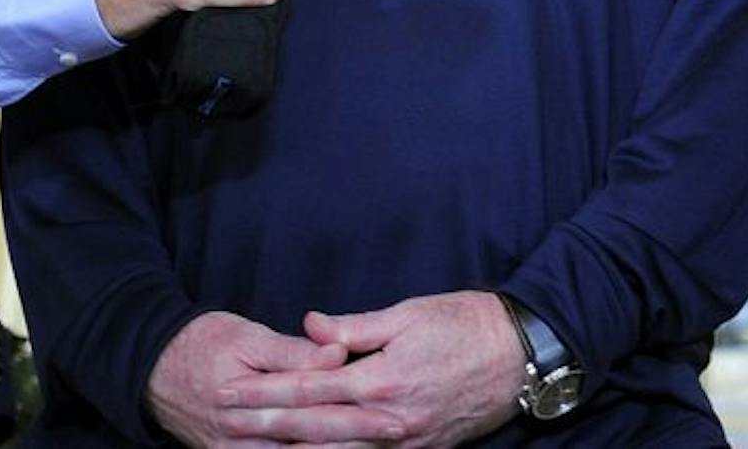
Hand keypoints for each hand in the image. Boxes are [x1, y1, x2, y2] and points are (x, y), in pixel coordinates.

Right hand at [146, 310, 400, 447]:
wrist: (148, 368)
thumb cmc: (202, 343)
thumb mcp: (248, 337)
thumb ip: (295, 351)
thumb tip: (338, 354)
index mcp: (249, 396)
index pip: (312, 404)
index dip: (355, 409)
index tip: (393, 410)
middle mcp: (241, 432)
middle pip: (307, 439)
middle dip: (354, 439)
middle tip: (397, 432)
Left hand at [220, 292, 526, 448]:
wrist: (522, 356)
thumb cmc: (468, 324)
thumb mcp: (411, 313)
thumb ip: (356, 326)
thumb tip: (310, 326)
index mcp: (380, 379)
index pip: (308, 387)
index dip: (265, 391)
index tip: (230, 391)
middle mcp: (386, 420)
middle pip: (311, 428)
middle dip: (264, 426)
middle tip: (225, 422)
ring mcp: (402, 442)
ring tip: (256, 448)